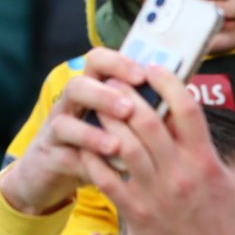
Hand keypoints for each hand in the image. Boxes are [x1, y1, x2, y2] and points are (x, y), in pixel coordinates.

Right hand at [0, 48, 142, 215]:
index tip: (143, 74)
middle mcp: (72, 105)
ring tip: (116, 144)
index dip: (118, 63)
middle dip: (105, 95)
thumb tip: (182, 101)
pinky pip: (64, 156)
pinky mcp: (51, 157)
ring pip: (64, 119)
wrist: (57, 173)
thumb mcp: (123, 125)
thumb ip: (146, 111)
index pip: (98, 61)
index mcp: (93, 90)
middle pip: (78, 85)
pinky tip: (105, 171)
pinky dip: (86, 163)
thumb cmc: (101, 145)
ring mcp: (58, 130)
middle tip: (129, 109)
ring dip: (91, 132)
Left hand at [83, 67, 234, 234]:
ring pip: (122, 143)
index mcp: (205, 160)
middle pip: (146, 119)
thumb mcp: (219, 178)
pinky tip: (88, 145)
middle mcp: (181, 173)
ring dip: (106, 120)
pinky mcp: (137, 213)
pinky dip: (94, 157)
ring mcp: (156, 193)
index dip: (166, 81)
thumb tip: (178, 114)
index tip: (152, 69)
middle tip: (114, 82)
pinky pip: (106, 177)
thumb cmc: (220, 220)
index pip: (186, 107)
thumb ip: (198, 147)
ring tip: (99, 108)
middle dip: (125, 95)